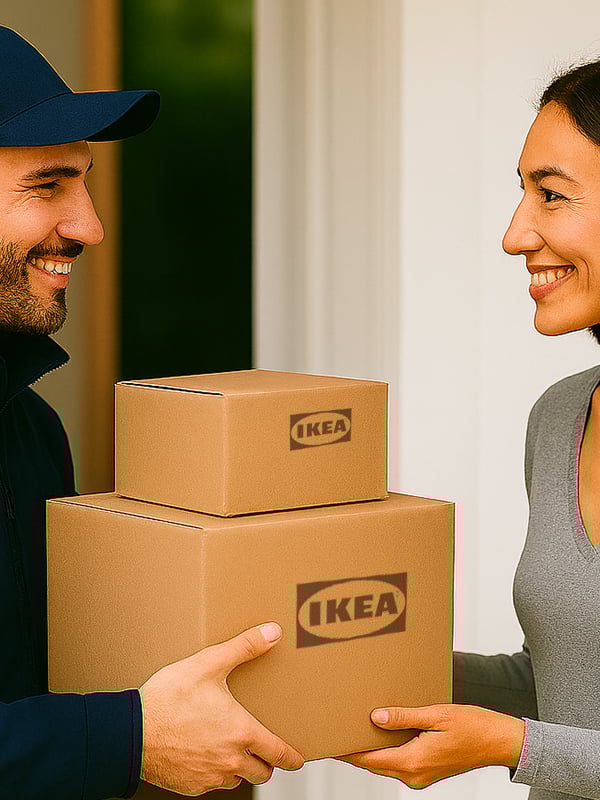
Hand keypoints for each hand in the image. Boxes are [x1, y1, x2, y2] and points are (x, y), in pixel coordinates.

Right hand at [140, 622, 303, 794]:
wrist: (131, 732)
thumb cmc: (169, 697)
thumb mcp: (208, 664)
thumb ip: (244, 647)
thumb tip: (273, 632)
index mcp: (242, 732)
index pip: (279, 754)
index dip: (292, 758)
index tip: (298, 759)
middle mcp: (231, 760)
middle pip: (263, 772)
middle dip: (266, 761)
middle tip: (262, 747)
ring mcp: (211, 776)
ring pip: (238, 779)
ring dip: (240, 767)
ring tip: (231, 746)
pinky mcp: (191, 786)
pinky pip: (213, 784)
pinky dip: (215, 772)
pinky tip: (205, 752)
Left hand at [341, 704, 524, 788]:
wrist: (499, 742)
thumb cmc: (472, 726)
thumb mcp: (435, 715)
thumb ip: (403, 717)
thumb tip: (375, 718)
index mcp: (413, 762)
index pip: (369, 759)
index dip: (347, 751)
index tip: (329, 743)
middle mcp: (414, 775)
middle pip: (374, 763)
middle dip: (354, 751)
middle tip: (335, 733)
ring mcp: (420, 777)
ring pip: (385, 764)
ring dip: (370, 750)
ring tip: (353, 730)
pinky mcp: (427, 772)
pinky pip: (399, 763)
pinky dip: (386, 751)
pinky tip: (381, 734)